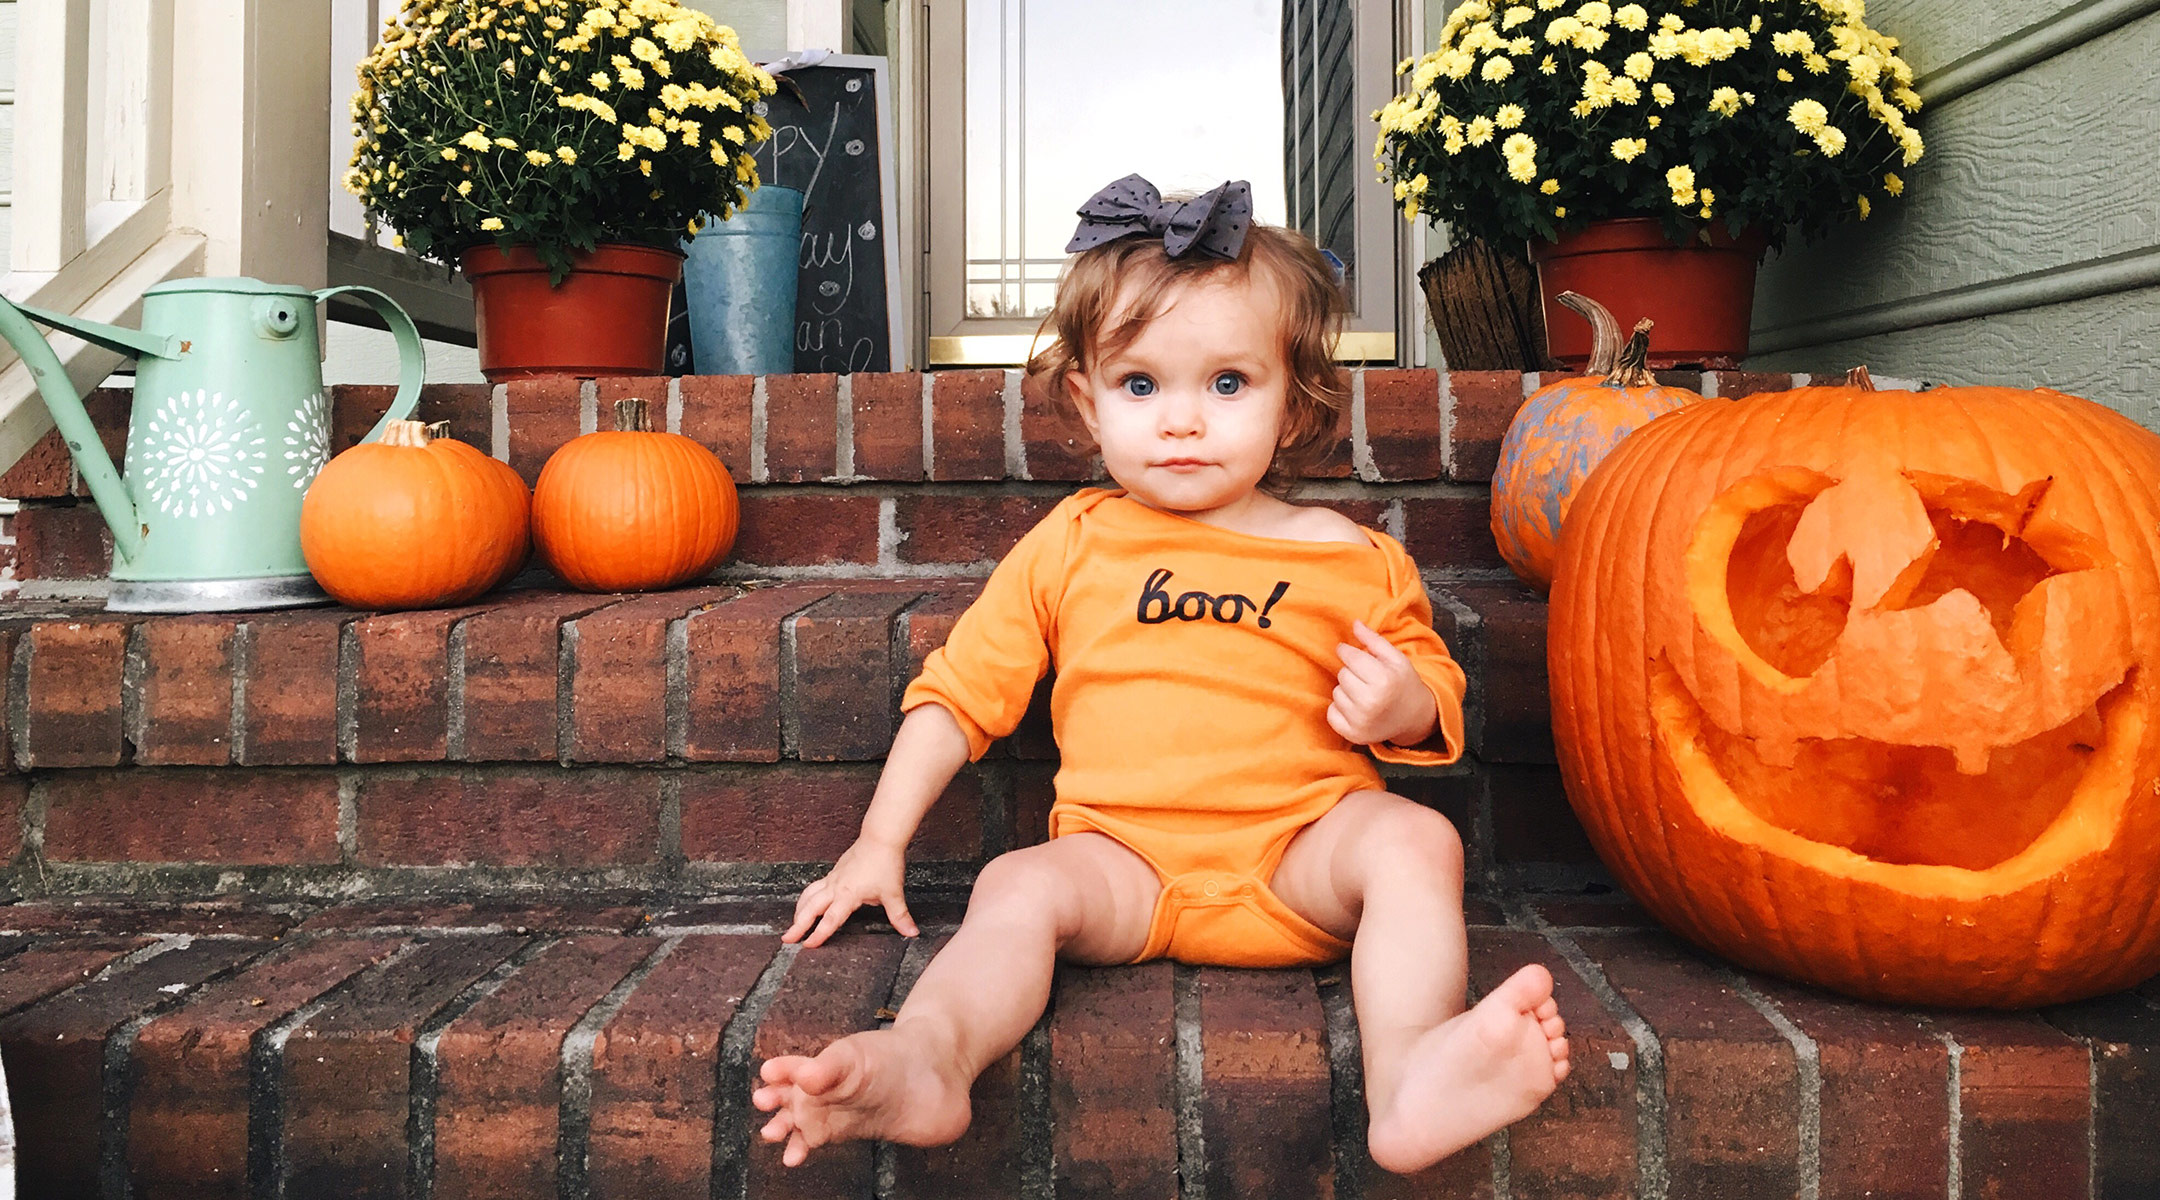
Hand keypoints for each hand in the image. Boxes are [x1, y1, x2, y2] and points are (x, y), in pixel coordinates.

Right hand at [782, 837, 918, 946]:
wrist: (880, 838)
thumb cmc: (885, 862)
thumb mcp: (893, 893)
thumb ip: (900, 916)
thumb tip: (911, 932)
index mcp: (847, 895)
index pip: (830, 920)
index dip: (819, 934)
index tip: (807, 946)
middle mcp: (836, 887)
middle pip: (811, 909)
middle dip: (798, 925)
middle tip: (787, 939)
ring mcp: (833, 879)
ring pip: (809, 896)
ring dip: (799, 910)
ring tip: (793, 923)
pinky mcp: (835, 872)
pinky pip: (815, 887)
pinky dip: (807, 897)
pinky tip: (808, 902)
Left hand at [1327, 621, 1437, 746]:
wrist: (1414, 718)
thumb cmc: (1403, 683)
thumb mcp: (1396, 658)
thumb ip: (1374, 640)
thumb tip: (1354, 623)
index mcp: (1383, 680)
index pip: (1349, 657)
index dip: (1348, 652)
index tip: (1351, 653)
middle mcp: (1370, 702)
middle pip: (1342, 674)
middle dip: (1352, 672)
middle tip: (1367, 678)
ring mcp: (1360, 721)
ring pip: (1336, 692)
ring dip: (1346, 690)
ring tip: (1365, 693)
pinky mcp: (1352, 734)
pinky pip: (1331, 712)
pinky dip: (1340, 708)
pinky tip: (1357, 708)